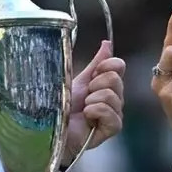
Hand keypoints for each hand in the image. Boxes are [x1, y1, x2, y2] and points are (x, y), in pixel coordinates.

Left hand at [64, 40, 125, 161]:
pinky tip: (86, 117)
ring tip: (82, 109)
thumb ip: (95, 63)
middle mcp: (115, 98)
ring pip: (111, 96)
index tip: (92, 74)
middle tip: (84, 96)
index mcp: (108, 85)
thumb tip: (107, 44)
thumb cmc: (63, 106)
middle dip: (95, 85)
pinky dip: (94, 112)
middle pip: (115, 79)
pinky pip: (111, 113)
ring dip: (91, 101)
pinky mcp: (112, 128)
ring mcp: (115, 114)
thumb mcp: (79, 80)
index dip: (105, 65)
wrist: (52, 128)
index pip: (119, 65)